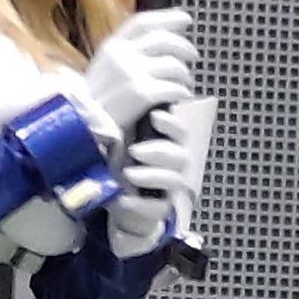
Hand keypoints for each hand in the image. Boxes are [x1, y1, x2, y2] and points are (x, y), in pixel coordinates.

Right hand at [86, 8, 199, 133]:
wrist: (85, 131)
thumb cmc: (97, 105)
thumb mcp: (104, 71)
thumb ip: (125, 55)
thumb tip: (157, 43)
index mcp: (111, 47)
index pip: (143, 23)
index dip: (168, 18)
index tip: (185, 20)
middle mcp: (122, 55)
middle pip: (163, 40)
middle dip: (184, 46)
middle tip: (193, 56)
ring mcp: (132, 74)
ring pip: (173, 64)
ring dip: (185, 74)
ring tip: (186, 83)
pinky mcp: (142, 94)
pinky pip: (173, 87)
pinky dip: (182, 91)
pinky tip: (182, 97)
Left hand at [108, 123, 195, 257]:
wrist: (117, 196)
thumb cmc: (119, 160)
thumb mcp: (119, 136)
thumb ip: (124, 118)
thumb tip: (117, 91)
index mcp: (166, 142)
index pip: (178, 130)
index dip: (171, 123)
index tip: (154, 116)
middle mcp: (172, 163)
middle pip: (181, 154)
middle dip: (159, 150)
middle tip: (134, 150)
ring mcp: (167, 187)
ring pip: (174, 179)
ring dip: (151, 175)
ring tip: (128, 174)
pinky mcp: (159, 208)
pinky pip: (157, 208)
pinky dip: (139, 204)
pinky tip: (122, 199)